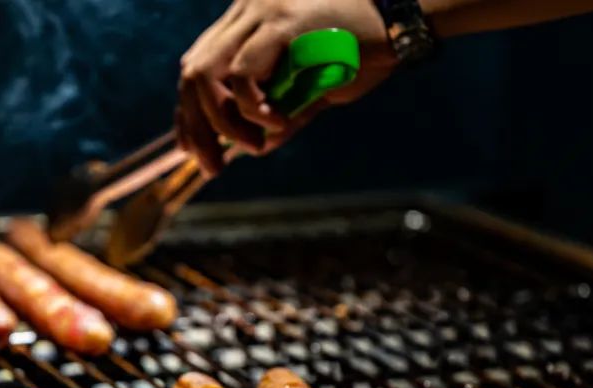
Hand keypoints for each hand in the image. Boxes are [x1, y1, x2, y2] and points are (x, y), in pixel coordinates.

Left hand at [176, 0, 397, 175]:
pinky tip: (275, 123)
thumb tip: (255, 146)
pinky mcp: (282, 21)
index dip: (187, 113)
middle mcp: (245, 11)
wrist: (405, 20)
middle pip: (192, 73)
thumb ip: (282, 110)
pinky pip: (244, 74)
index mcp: (246, 21)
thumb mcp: (312, 88)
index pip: (195, 67)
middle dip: (195, 127)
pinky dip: (250, 108)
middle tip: (211, 167)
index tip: (194, 151)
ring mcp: (261, 11)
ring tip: (252, 144)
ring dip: (222, 121)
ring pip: (207, 73)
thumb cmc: (364, 51)